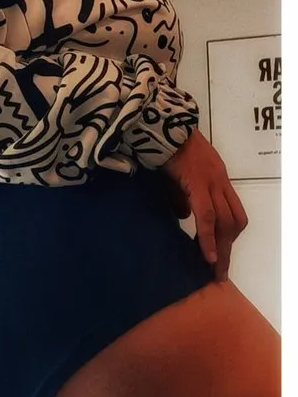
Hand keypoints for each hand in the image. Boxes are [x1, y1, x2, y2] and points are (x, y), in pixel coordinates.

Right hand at [161, 128, 248, 281]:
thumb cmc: (166, 147)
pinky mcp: (198, 183)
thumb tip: (184, 217)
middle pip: (234, 222)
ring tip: (213, 268)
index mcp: (217, 178)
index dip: (228, 235)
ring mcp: (212, 182)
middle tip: (219, 272)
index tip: (220, 255)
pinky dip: (208, 238)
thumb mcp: (177, 175)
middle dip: (227, 248)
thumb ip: (182, 196)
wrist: (162, 124)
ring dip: (220, 248)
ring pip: (226, 222)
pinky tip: (205, 255)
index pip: (233, 212)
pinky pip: (207, 216)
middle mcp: (220, 181)